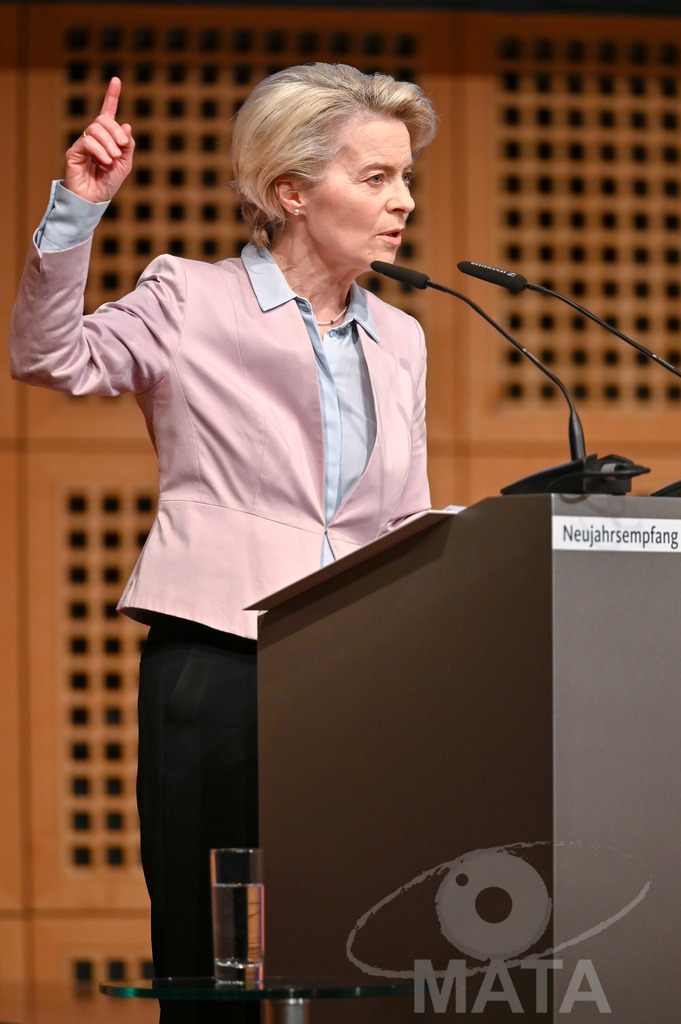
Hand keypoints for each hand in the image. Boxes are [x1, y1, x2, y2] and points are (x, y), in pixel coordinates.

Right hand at [64, 77, 134, 202]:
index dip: (112, 96)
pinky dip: (100, 150)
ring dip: (109, 143)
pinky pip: (88, 141)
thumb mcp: (125, 164)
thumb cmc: (108, 183)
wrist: (94, 200)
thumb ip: (127, 146)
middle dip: (115, 131)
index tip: (116, 79)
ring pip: (95, 129)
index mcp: (107, 138)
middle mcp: (94, 137)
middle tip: (121, 146)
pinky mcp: (73, 152)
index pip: (108, 113)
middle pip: (103, 120)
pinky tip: (106, 161)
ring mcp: (83, 143)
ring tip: (113, 159)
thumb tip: (126, 125)